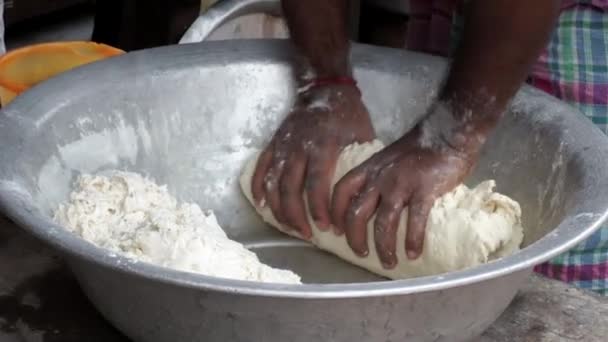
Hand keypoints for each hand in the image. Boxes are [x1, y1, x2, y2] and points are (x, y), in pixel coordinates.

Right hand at [252, 85, 374, 237]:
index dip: (319, 209)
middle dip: (297, 216)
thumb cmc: (349, 115)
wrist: (326, 88)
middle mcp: (298, 148)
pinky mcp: (273, 143)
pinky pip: (260, 169)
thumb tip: (368, 194)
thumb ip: (361, 165)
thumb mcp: (363, 136)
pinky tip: (262, 206)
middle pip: (290, 190)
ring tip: (289, 226)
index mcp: (322, 147)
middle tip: (307, 234)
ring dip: (279, 209)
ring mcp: (283, 146)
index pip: (316, 185)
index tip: (326, 227)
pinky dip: (258, 188)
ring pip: (273, 183)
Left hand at [331, 117, 480, 267]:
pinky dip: (412, 240)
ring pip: (384, 223)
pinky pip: (415, 221)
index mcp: (369, 168)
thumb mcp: (389, 156)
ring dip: (384, 247)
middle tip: (361, 253)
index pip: (341, 192)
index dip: (335, 214)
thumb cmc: (421, 146)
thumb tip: (374, 199)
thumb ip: (379, 175)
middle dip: (354, 238)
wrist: (449, 131)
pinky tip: (413, 253)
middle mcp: (380, 177)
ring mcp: (401, 184)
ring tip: (389, 262)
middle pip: (356, 213)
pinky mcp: (424, 190)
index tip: (336, 231)